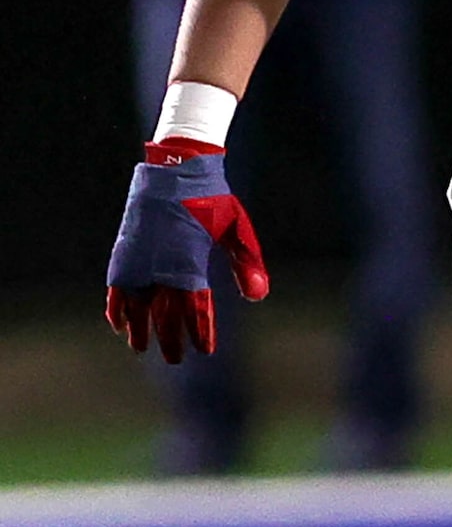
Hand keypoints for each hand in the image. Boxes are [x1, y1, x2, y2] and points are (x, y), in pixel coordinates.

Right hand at [104, 142, 270, 362]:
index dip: (200, 329)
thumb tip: (258, 297)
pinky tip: (118, 323)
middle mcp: (161, 263)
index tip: (204, 350)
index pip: (195, 305)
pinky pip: (117, 284)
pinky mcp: (126, 249)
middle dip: (170, 336)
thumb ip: (247, 263)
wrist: (177, 167)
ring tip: (141, 349)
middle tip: (175, 358)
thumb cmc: (212, 199)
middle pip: (164, 310)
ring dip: (140, 327)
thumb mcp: (236, 229)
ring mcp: (140, 257)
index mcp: (190, 260)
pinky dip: (117, 305)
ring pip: (137, 303)